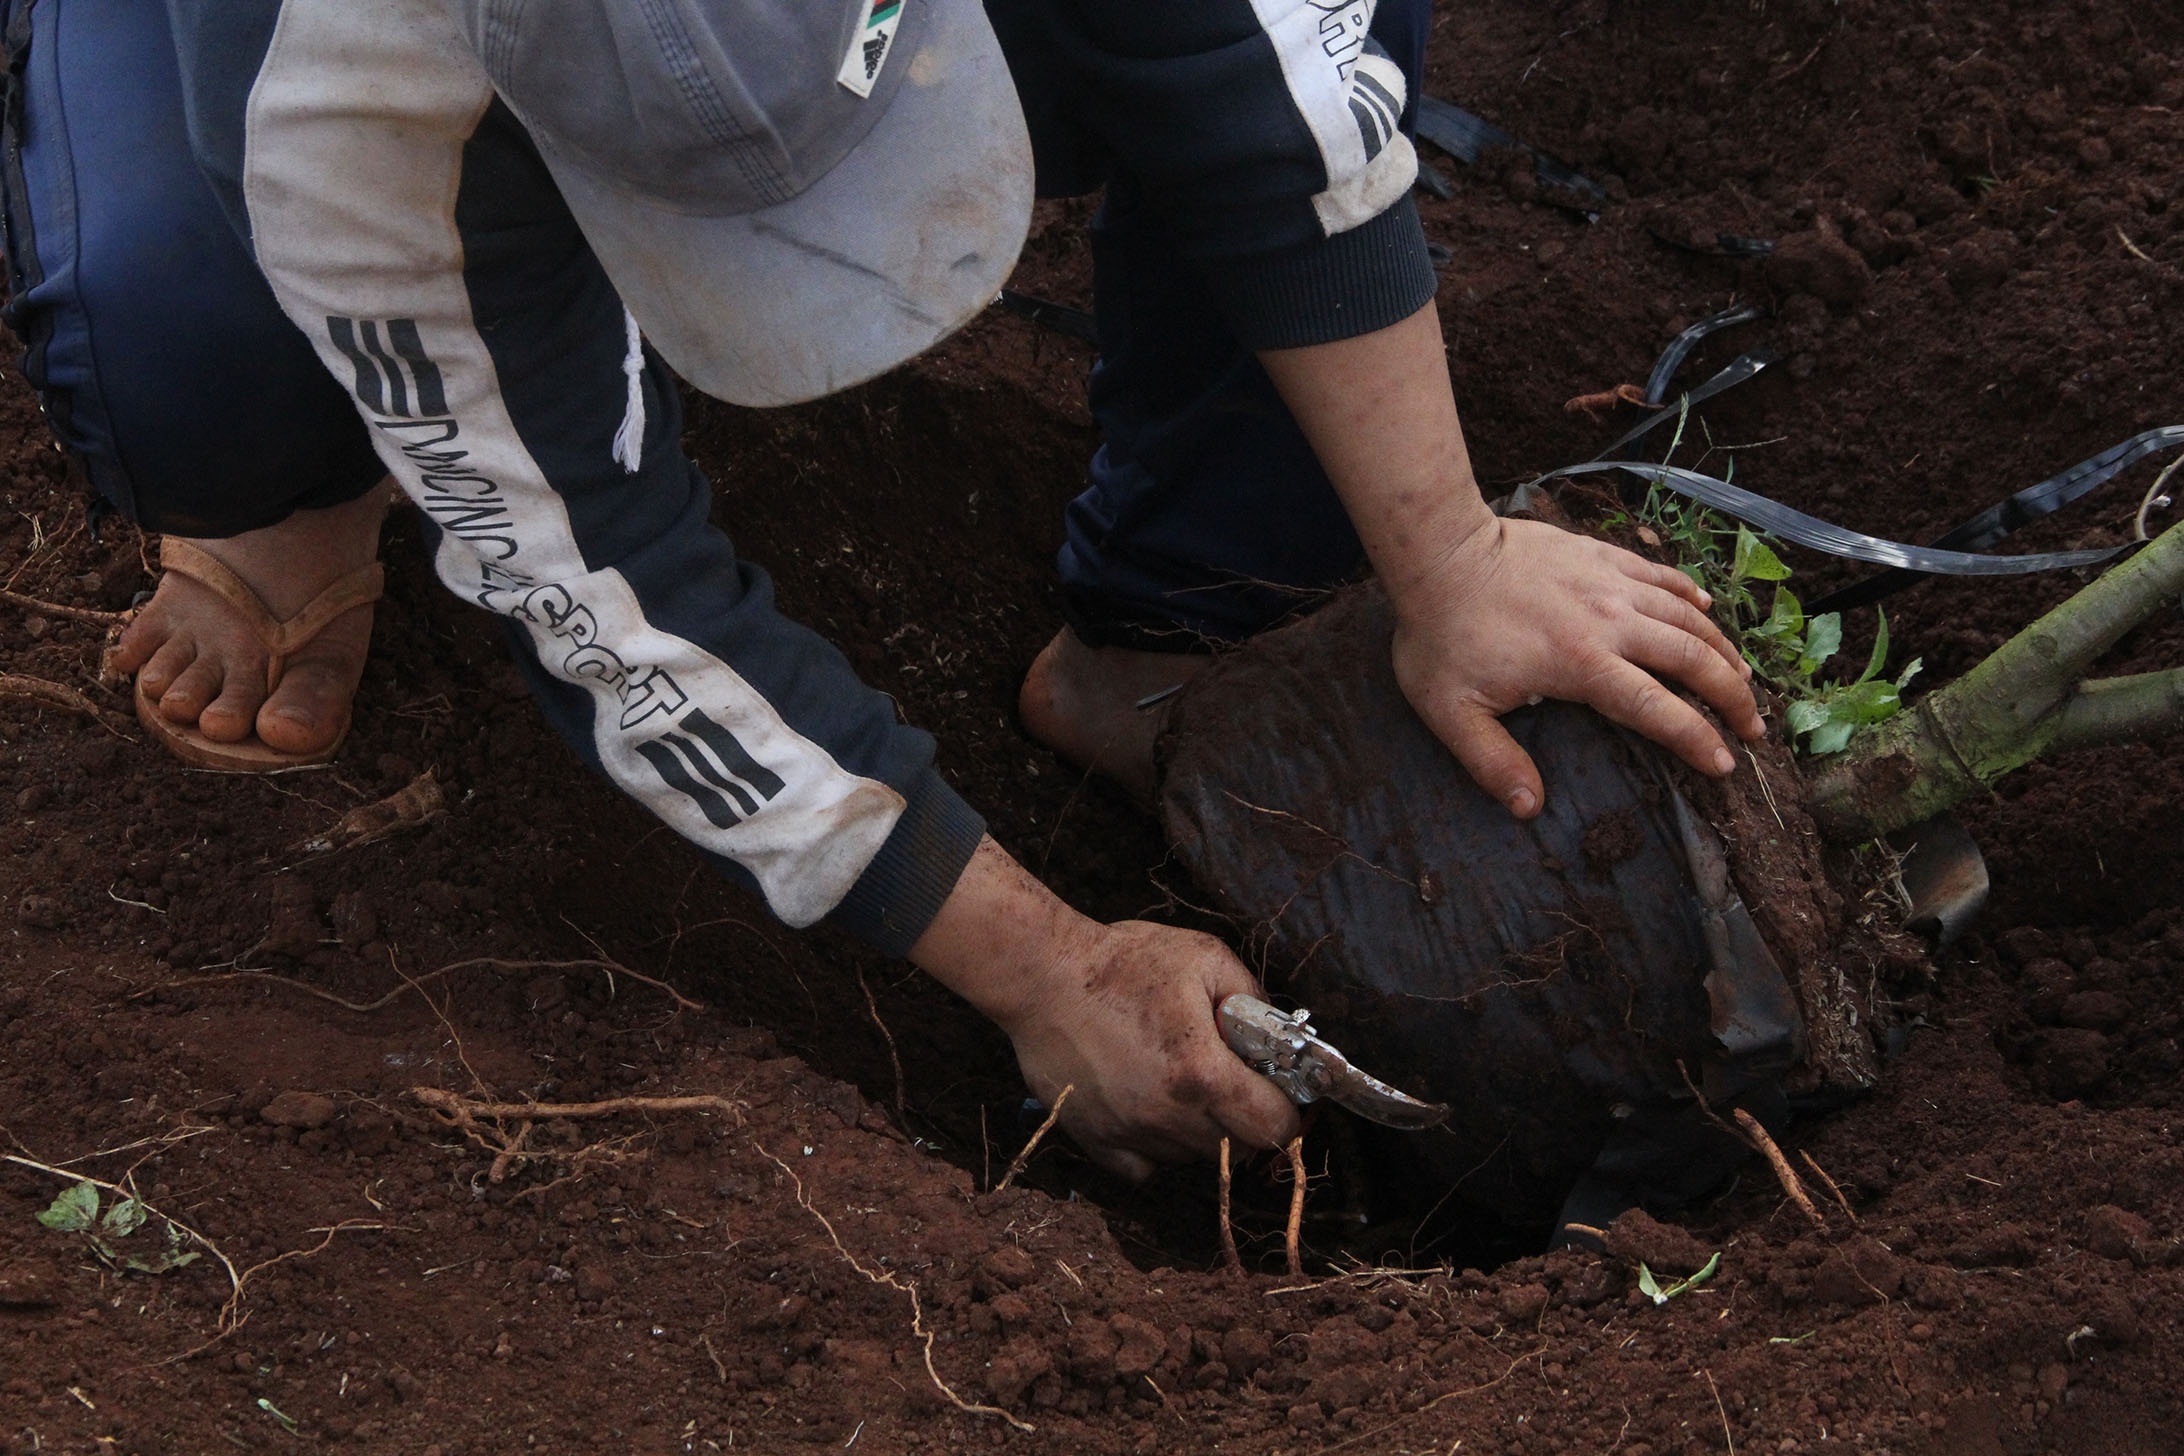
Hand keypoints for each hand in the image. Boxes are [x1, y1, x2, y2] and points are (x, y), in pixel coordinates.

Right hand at [1000, 920, 1300, 1180]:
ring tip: (1179, 1082)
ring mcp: (1129, 1133)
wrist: (1042, 976)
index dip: (1286, 1111)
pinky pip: (1144, 1167)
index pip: (1275, 1128)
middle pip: (1237, 1150)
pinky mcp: (1095, 1140)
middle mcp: (1168, 1116)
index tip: (1274, 1090)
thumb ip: (1252, 997)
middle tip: (1228, 1079)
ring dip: (1200, 1131)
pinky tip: (1149, 1105)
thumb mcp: (1204, 958)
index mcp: (1203, 1073)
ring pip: (1191, 1157)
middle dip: (1244, 1118)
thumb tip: (1276, 1033)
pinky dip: (1156, 1148)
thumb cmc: (1122, 962)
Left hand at [1391, 514, 1766, 816]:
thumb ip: (1492, 762)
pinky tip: (1705, 609)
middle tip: (1754, 728)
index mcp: (1583, 664)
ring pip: (1687, 616)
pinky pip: (1661, 575)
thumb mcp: (1452, 710)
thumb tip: (1529, 809)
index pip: (1658, 708)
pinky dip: (1689, 594)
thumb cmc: (1441, 634)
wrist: (1440, 551)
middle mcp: (1610, 621)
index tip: (1725, 763)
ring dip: (1722, 649)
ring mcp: (1610, 583)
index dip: (1697, 738)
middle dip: (1733, 697)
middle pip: (1693, 659)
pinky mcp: (1601, 554)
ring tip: (1743, 678)